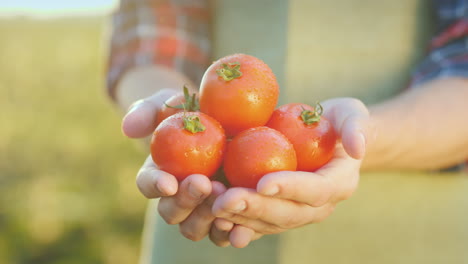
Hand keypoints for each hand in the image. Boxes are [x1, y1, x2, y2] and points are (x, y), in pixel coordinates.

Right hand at [122, 89, 242, 245]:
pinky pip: (223, 234)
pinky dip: (230, 233)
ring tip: (225, 197)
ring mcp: (200, 211)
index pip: (148, 184)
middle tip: (204, 183)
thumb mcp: (171, 103)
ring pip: (194, 228)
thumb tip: (128, 128)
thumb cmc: (193, 111)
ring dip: (206, 216)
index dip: (155, 185)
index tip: (168, 181)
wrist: (227, 122)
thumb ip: (148, 111)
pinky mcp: (224, 218)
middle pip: (171, 212)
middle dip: (186, 200)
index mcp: (159, 174)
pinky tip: (242, 224)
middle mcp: (176, 199)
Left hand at [211, 98, 369, 245]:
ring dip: (238, 217)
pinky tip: (212, 218)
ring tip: (212, 207)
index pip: (315, 190)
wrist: (325, 138)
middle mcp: (318, 206)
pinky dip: (235, 222)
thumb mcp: (352, 114)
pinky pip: (255, 222)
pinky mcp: (276, 210)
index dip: (291, 188)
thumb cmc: (337, 121)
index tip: (263, 182)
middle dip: (255, 208)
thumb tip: (358, 147)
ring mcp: (295, 212)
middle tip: (225, 200)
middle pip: (287, 213)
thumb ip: (357, 127)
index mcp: (338, 184)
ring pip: (267, 223)